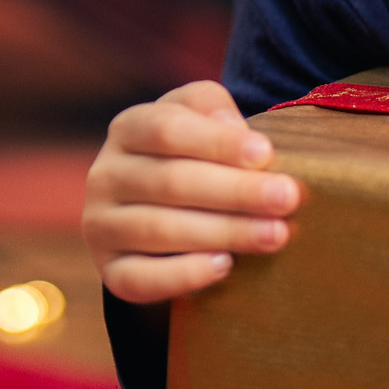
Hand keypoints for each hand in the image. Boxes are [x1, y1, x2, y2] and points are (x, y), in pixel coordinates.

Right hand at [84, 81, 300, 302]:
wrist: (159, 212)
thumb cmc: (192, 157)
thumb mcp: (200, 121)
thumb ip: (213, 110)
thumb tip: (235, 131)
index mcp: (128, 129)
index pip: (167, 129)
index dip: (217, 142)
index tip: (265, 154)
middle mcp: (106, 175)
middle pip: (169, 182)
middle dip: (235, 191)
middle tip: (287, 199)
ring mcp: (101, 225)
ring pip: (159, 230)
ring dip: (223, 232)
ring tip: (275, 235)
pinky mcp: (110, 271)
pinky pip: (141, 278)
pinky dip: (184, 275)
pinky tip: (225, 266)